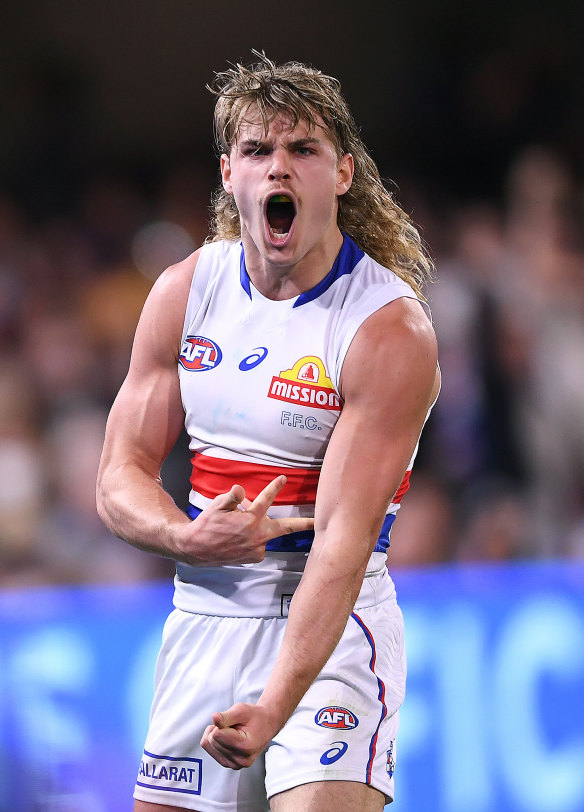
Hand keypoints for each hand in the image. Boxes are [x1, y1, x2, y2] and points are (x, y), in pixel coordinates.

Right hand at [175, 475, 313, 565]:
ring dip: (261, 525)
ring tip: (239, 524)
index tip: (283, 478)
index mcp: (249, 520)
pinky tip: (240, 537)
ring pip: (267, 532)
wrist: (196, 549)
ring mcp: (257, 548)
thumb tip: (241, 489)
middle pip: (286, 528)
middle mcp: (257, 536)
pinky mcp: (254, 557)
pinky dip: (254, 537)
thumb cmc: (207, 524)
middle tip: (318, 522)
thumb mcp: (217, 505)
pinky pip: (260, 543)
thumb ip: (232, 497)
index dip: (274, 487)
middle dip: (304, 525)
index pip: (266, 500)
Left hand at [201, 702, 279, 769]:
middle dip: (220, 728)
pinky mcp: (228, 764)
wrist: (265, 726)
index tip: (234, 721)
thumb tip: (214, 718)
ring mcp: (234, 765)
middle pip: (212, 739)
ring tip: (233, 731)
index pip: (217, 734)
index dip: (222, 722)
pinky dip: (215, 740)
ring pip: (208, 744)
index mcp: (245, 747)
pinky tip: (227, 737)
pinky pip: (209, 749)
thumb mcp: (242, 710)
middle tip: (235, 726)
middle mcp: (240, 760)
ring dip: (217, 734)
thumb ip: (227, 716)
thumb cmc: (255, 717)